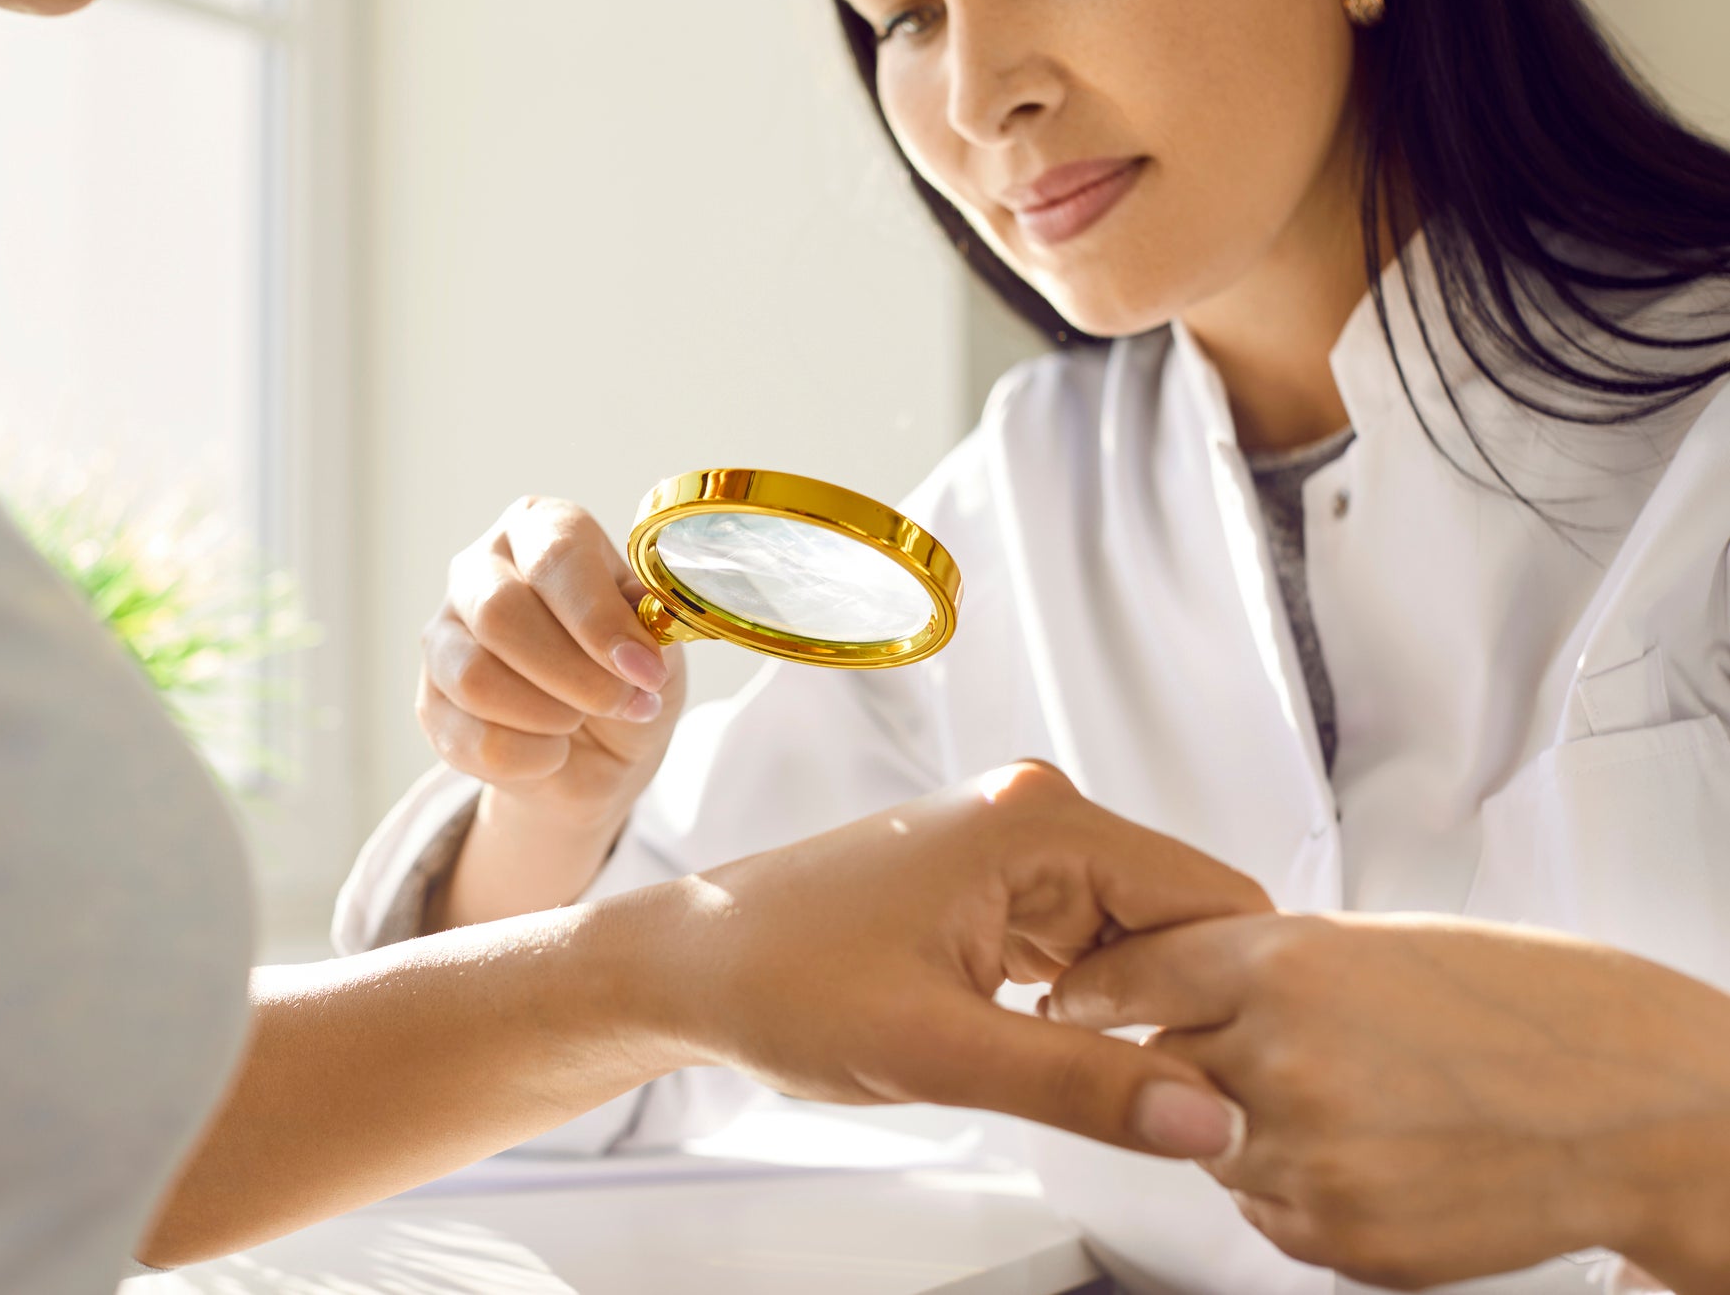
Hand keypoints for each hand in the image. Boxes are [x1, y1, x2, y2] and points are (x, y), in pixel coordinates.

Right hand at [419, 497, 686, 833]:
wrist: (599, 751)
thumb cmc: (627, 674)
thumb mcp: (657, 641)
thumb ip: (647, 628)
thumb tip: (636, 644)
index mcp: (541, 528)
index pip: (556, 554)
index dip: (599, 618)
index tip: (644, 669)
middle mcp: (479, 567)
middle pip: (501, 612)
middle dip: (573, 673)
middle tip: (624, 703)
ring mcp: (444, 634)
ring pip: (475, 678)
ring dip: (548, 716)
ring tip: (582, 720)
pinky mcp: (430, 701)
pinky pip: (470, 739)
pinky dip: (529, 759)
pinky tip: (553, 750)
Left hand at [627, 761, 1273, 1157]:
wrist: (691, 964)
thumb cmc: (781, 980)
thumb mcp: (940, 1049)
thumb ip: (1084, 1083)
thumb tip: (1208, 1118)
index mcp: (1040, 821)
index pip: (1214, 900)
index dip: (1237, 996)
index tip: (1240, 1082)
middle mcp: (1037, 814)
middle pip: (1182, 920)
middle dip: (1189, 1009)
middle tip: (1176, 1104)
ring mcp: (1016, 847)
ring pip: (1137, 940)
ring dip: (1138, 1013)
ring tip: (1105, 1081)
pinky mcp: (994, 884)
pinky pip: (1086, 944)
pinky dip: (1093, 1004)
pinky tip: (1064, 1051)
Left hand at [1049, 913, 1729, 1290]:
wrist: (1624, 1102)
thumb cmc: (1512, 1007)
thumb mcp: (1368, 944)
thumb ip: (1253, 966)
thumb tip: (1160, 979)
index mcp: (1285, 965)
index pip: (1123, 977)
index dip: (1094, 989)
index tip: (1070, 998)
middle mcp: (1281, 1058)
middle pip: (1159, 1064)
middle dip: (1186, 1057)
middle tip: (1261, 1049)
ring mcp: (1305, 1155)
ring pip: (1208, 1140)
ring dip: (1245, 1122)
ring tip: (1349, 1097)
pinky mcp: (1334, 1234)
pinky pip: (1264, 1206)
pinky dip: (1295, 1182)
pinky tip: (1372, 1149)